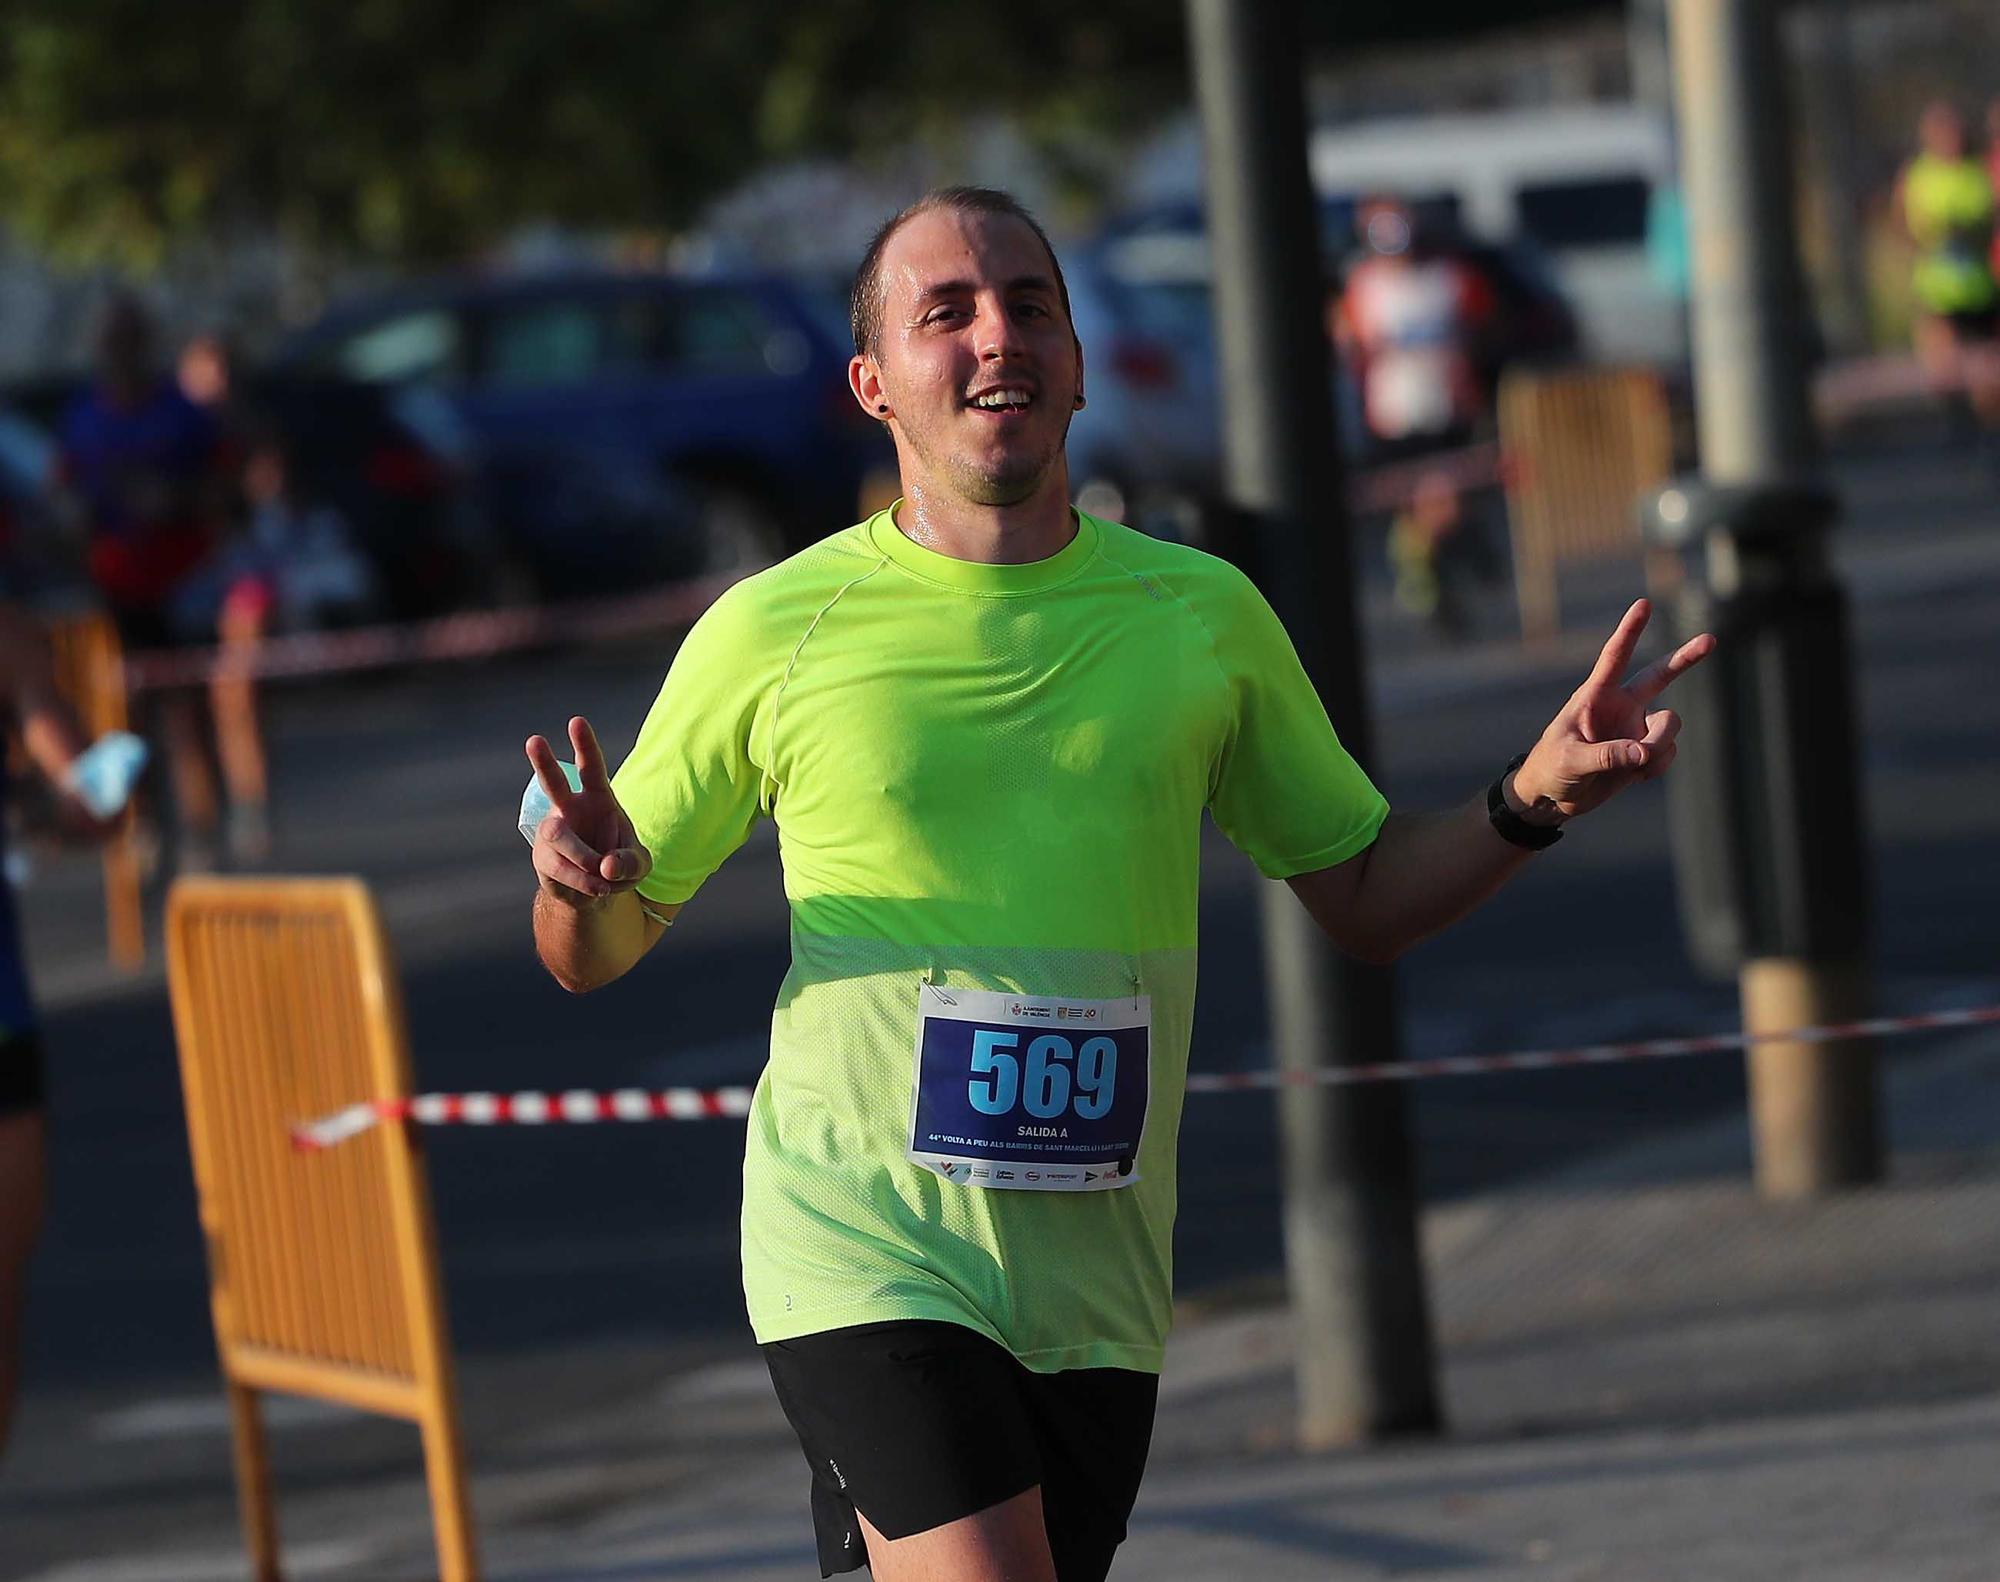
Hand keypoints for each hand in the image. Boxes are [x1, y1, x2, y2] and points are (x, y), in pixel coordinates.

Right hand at [524, 716, 651, 905]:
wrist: (596, 893)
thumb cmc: (620, 865)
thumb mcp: (639, 865)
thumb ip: (630, 862)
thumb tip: (606, 866)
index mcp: (597, 798)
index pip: (590, 767)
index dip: (585, 745)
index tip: (576, 721)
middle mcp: (570, 809)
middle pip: (553, 783)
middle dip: (543, 762)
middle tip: (534, 739)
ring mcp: (552, 832)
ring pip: (559, 835)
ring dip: (585, 857)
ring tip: (603, 875)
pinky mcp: (543, 858)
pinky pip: (560, 868)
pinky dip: (584, 882)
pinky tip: (595, 887)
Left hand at [1512, 599, 1715, 822]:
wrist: (1554, 797)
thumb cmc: (1551, 768)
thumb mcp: (1571, 760)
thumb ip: (1606, 755)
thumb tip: (1643, 752)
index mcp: (1595, 696)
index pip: (1615, 657)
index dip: (1630, 630)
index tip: (1644, 604)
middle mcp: (1621, 706)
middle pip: (1660, 675)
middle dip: (1686, 658)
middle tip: (1711, 640)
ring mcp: (1635, 728)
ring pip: (1670, 726)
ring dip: (1658, 746)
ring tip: (1633, 765)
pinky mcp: (1645, 752)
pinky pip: (1667, 753)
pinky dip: (1656, 766)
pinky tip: (1633, 776)